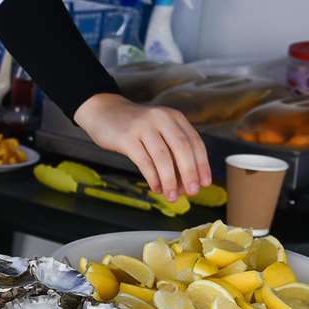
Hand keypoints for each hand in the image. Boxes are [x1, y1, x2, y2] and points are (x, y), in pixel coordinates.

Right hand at [73, 93, 211, 200]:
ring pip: (162, 157)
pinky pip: (143, 161)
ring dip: (170, 180)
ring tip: (171, 196)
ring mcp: (143, 127)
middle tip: (192, 192)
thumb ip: (172, 149)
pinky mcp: (126, 137)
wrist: (103, 112)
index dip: (202, 164)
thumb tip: (184, 182)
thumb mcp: (158, 129)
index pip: (194, 142)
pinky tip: (155, 188)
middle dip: (189, 173)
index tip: (205, 183)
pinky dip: (152, 177)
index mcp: (174, 117)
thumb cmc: (134, 126)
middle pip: (182, 148)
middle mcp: (161, 118)